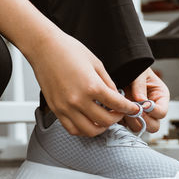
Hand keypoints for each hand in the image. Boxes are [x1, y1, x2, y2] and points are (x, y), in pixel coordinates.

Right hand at [27, 32, 141, 136]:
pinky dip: (83, 130)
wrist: (44, 48)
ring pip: (89, 130)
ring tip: (105, 119)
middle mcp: (78, 100)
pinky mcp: (56, 110)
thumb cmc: (68, 50)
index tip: (134, 109)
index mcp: (92, 86)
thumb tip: (116, 96)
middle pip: (105, 121)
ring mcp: (65, 107)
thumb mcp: (96, 63)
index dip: (129, 108)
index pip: (117, 105)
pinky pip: (72, 129)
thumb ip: (108, 83)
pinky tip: (89, 122)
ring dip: (101, 128)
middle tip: (119, 112)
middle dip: (116, 118)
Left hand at [123, 67, 169, 133]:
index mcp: (160, 97)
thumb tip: (141, 100)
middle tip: (133, 110)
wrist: (122, 67)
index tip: (143, 105)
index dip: (153, 112)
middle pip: (153, 126)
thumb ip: (140, 86)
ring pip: (138, 127)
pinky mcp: (128, 116)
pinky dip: (121, 119)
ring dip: (130, 120)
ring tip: (123, 107)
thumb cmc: (135, 68)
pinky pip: (125, 124)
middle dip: (143, 120)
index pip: (162, 112)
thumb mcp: (140, 73)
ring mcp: (140, 114)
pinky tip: (117, 108)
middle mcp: (152, 108)